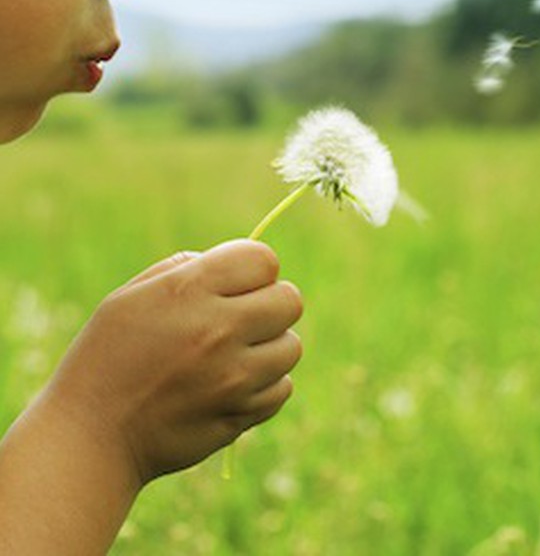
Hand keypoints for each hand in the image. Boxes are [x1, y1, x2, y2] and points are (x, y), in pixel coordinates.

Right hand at [40, 239, 302, 484]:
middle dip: (271, 303)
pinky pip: (282, 388)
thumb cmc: (107, 356)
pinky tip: (233, 385)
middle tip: (243, 317)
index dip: (255, 267)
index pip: (264, 260)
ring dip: (271, 346)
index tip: (238, 282)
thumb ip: (188, 269)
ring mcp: (234, 377)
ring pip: (292, 346)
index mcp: (190, 291)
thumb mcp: (133, 295)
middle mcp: (219, 330)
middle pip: (290, 300)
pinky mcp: (240, 415)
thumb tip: (236, 265)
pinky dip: (266, 385)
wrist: (89, 437)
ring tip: (235, 354)